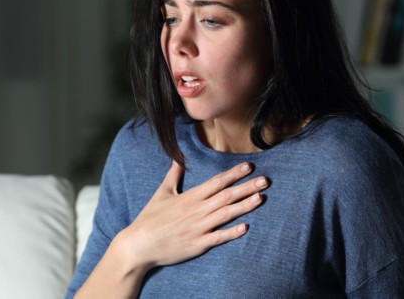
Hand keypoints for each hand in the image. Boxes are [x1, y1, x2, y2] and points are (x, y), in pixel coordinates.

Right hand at [116, 161, 267, 271]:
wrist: (138, 244)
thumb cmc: (149, 218)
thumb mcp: (161, 193)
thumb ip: (173, 175)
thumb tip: (178, 158)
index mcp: (190, 197)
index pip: (216, 182)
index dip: (234, 174)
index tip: (248, 167)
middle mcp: (196, 211)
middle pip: (226, 196)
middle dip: (247, 187)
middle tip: (265, 180)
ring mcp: (198, 228)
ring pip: (226, 214)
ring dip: (244, 206)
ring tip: (261, 198)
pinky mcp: (197, 244)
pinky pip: (217, 238)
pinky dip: (231, 233)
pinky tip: (245, 227)